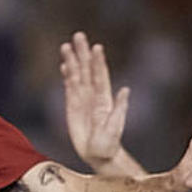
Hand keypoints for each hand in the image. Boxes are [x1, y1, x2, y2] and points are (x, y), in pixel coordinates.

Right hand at [59, 31, 129, 169]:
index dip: (97, 62)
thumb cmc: (109, 144)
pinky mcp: (73, 106)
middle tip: (78, 36)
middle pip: (87, 70)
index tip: (96, 47)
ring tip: (66, 46)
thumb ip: (120, 108)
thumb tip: (126, 89)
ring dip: (72, 61)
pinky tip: (65, 65)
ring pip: (77, 76)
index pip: (100, 76)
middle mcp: (94, 95)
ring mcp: (83, 100)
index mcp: (105, 99)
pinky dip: (67, 75)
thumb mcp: (115, 127)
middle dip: (82, 53)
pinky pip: (69, 87)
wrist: (99, 155)